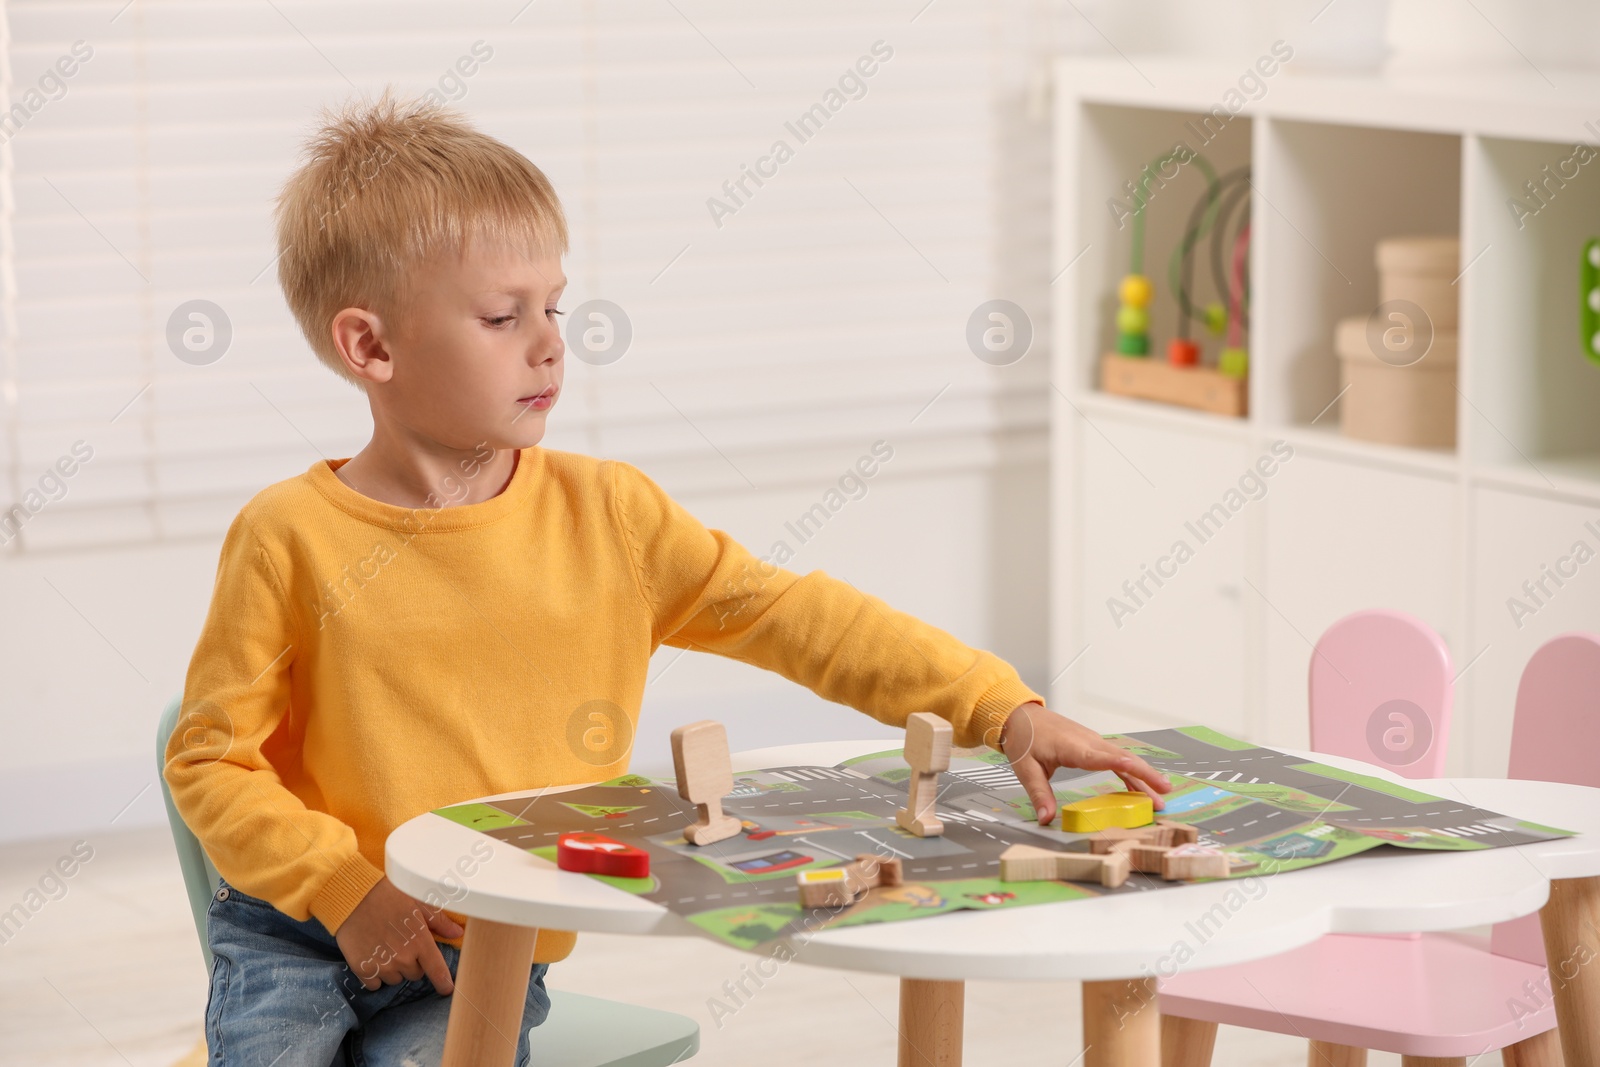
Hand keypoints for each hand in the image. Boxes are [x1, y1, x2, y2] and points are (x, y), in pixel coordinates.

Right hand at [334, 876, 463, 993]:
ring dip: (394, 969)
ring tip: (385, 947)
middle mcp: (403, 957)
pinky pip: (375, 984)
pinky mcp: (363, 969)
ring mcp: (382, 965)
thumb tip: (457, 933)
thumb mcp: (417, 903)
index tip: (447, 989)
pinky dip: (375, 975)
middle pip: (415, 975)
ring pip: (395, 979)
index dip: (444, 983)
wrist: (352, 897)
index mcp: (420, 940)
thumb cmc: (388, 895)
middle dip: (413, 963)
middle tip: (402, 944)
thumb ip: (438, 921)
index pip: (437, 971)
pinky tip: (371, 956)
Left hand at [998, 702, 1172, 825]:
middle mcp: (1088, 742)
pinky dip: (1131, 774)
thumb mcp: (1026, 769)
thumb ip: (1039, 794)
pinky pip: (1116, 760)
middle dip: (1145, 774)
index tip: (1137, 768)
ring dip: (1143, 776)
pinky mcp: (1093, 746)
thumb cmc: (1024, 739)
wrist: (1021, 716)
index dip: (1118, 762)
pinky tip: (1141, 790)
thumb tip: (1046, 819)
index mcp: (1072, 746)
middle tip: (1165, 791)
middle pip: (1122, 757)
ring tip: (1161, 796)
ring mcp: (1093, 742)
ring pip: (1124, 758)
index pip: (1098, 756)